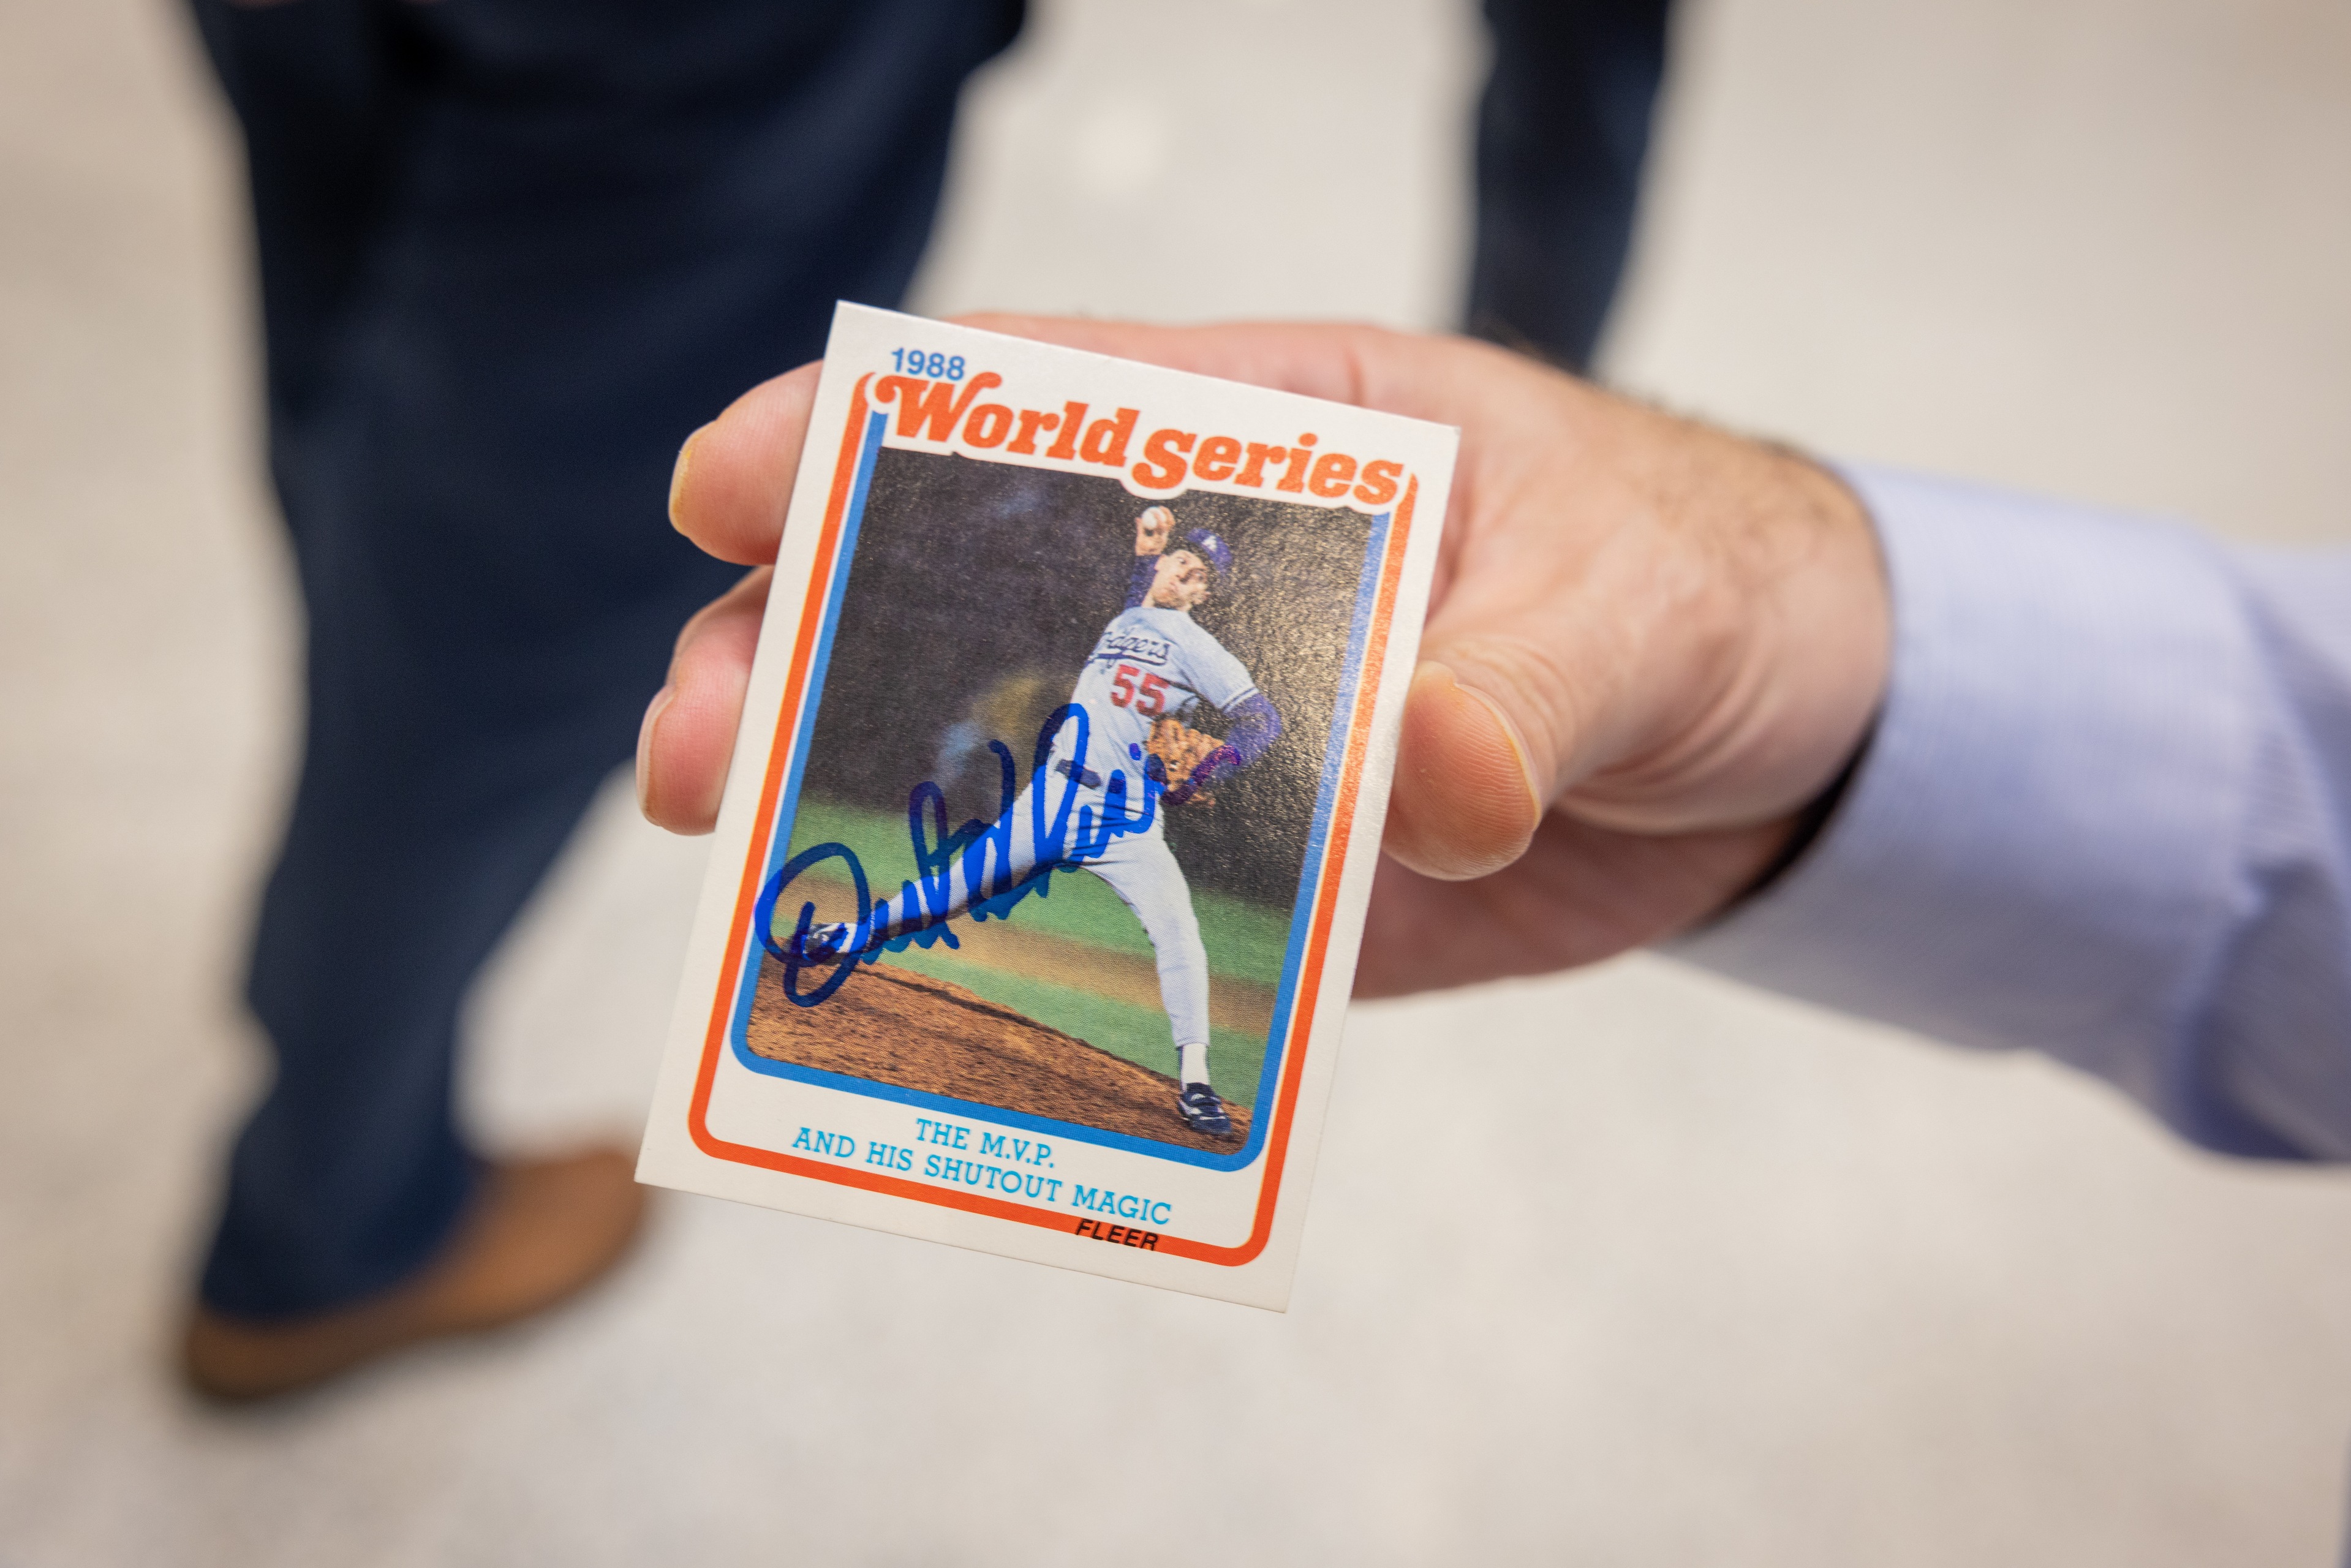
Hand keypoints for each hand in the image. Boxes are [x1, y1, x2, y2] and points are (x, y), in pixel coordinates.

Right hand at [644, 319, 1888, 998]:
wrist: (1783, 750)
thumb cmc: (1702, 588)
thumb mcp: (1627, 605)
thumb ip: (1518, 683)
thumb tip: (1425, 773)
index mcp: (1269, 444)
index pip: (1028, 411)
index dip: (857, 437)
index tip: (724, 486)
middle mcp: (1199, 593)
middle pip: (953, 600)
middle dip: (801, 658)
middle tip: (700, 747)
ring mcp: (1210, 746)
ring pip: (997, 764)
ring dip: (868, 813)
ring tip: (756, 875)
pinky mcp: (1257, 883)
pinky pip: (1115, 918)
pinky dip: (1017, 958)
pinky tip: (913, 998)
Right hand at [1135, 505, 1173, 556]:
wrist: (1148, 560)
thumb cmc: (1143, 550)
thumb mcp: (1140, 539)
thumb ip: (1140, 528)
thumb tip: (1138, 518)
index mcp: (1159, 539)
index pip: (1161, 526)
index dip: (1158, 517)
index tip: (1153, 511)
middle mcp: (1165, 537)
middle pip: (1170, 523)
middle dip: (1167, 513)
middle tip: (1160, 507)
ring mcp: (1166, 536)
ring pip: (1170, 524)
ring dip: (1167, 515)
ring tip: (1161, 508)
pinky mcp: (1165, 536)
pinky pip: (1166, 525)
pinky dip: (1163, 519)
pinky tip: (1158, 513)